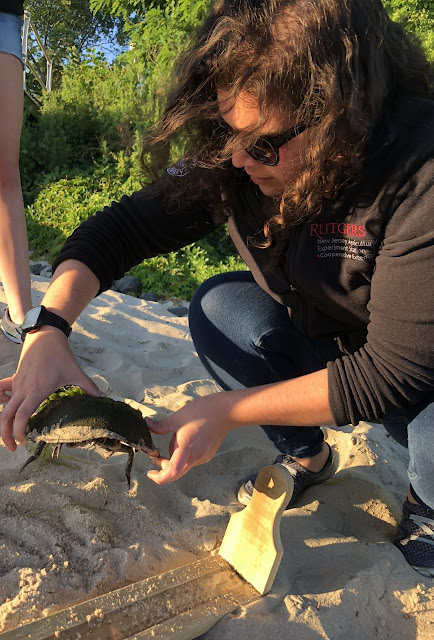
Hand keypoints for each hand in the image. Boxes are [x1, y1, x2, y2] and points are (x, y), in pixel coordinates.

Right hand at [0, 327, 103, 450]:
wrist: (45, 335)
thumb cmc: (60, 355)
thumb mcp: (76, 372)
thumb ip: (89, 387)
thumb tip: (103, 398)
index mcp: (38, 390)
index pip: (22, 415)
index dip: (20, 431)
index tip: (25, 441)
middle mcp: (23, 389)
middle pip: (5, 416)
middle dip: (6, 435)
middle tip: (14, 447)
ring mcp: (17, 383)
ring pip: (3, 406)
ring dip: (4, 420)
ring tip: (11, 432)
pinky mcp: (15, 378)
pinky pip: (2, 391)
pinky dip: (1, 400)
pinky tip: (5, 406)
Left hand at [146, 392, 237, 483]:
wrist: (225, 412)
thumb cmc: (202, 411)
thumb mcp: (177, 417)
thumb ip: (160, 425)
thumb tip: (147, 424)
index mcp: (187, 446)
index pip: (172, 471)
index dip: (159, 477)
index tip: (150, 472)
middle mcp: (196, 456)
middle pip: (176, 473)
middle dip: (163, 468)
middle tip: (156, 457)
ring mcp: (203, 457)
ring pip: (183, 467)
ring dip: (174, 460)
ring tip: (175, 440)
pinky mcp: (208, 455)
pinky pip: (191, 461)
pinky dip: (184, 456)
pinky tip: (186, 441)